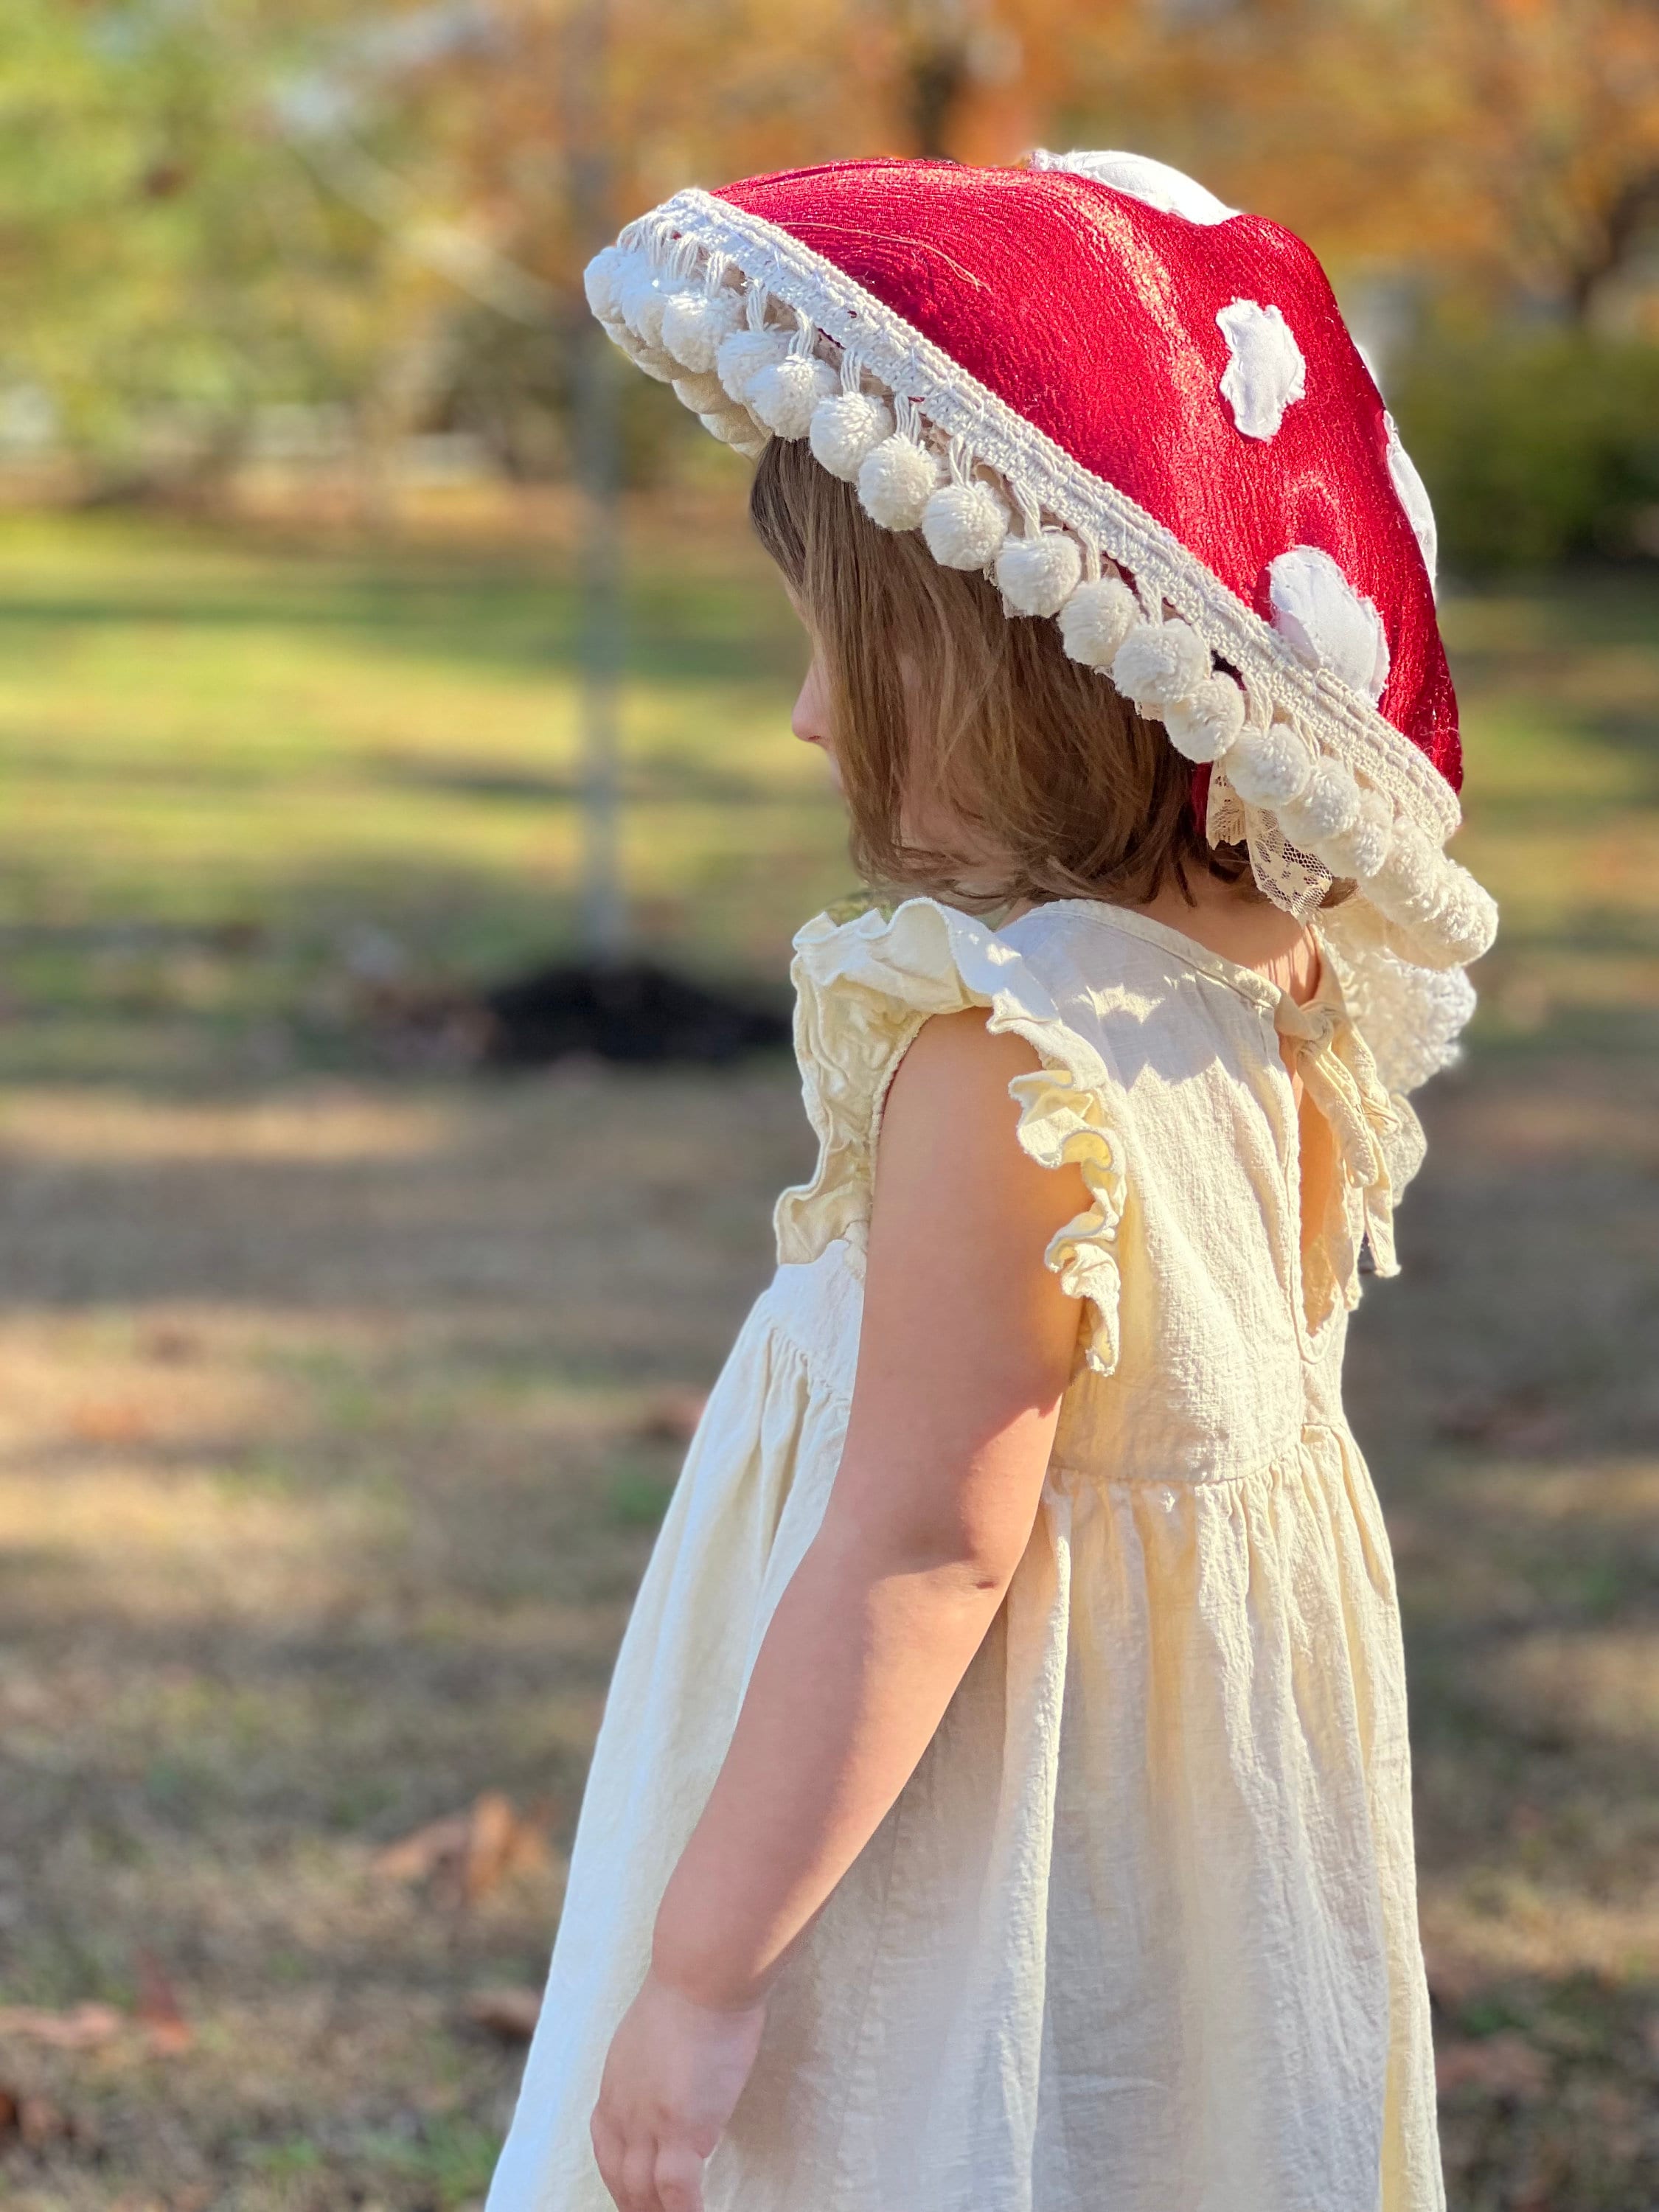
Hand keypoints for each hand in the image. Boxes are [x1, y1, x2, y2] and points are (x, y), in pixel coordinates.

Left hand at [590, 1968, 766, 2211]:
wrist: (701, 1974)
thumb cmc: (694, 1987)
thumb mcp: (657, 2029)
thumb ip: (657, 2061)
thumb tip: (673, 2071)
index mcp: (617, 2084)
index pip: (607, 2147)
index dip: (620, 2177)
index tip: (633, 2193)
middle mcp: (623, 2109)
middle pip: (621, 2178)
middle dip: (635, 2205)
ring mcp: (649, 2123)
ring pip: (642, 2193)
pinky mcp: (681, 2129)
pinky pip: (677, 2192)